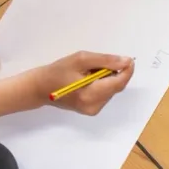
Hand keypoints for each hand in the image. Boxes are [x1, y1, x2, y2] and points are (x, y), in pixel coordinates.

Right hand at [0, 52, 135, 117]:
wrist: (40, 88)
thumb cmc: (58, 71)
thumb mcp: (81, 59)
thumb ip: (106, 60)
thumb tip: (127, 62)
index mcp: (91, 94)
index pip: (119, 83)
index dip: (127, 70)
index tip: (128, 58)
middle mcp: (95, 106)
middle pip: (116, 86)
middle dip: (114, 72)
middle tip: (98, 62)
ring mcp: (93, 110)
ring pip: (111, 89)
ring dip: (107, 78)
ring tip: (89, 71)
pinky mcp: (91, 110)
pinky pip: (104, 94)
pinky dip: (102, 84)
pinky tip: (88, 79)